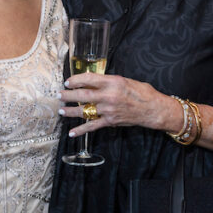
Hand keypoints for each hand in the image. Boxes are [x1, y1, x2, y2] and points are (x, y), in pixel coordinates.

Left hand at [59, 73, 176, 136]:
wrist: (153, 109)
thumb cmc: (142, 92)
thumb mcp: (125, 80)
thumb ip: (109, 81)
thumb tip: (94, 81)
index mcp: (112, 82)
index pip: (88, 79)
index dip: (75, 80)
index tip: (68, 81)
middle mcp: (108, 95)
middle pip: (83, 94)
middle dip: (68, 95)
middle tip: (59, 94)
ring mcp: (108, 109)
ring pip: (84, 110)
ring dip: (70, 111)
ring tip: (61, 110)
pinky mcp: (110, 121)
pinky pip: (92, 126)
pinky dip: (81, 130)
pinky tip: (72, 133)